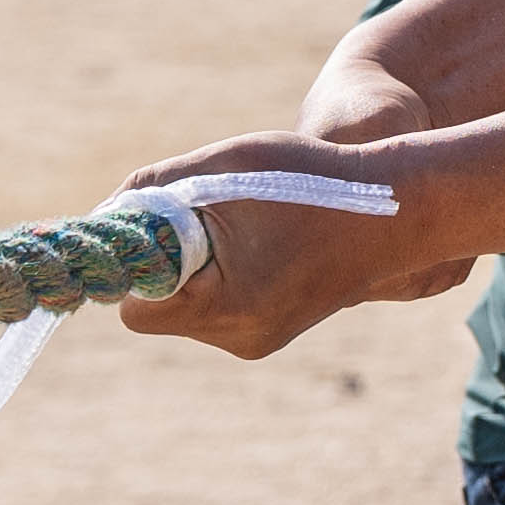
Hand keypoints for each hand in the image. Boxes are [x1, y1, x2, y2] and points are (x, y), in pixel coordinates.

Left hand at [108, 129, 473, 359]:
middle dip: (164, 260)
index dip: (132, 259)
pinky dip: (222, 274)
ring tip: (245, 222)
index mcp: (224, 304)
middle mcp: (238, 336)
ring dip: (194, 265)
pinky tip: (262, 240)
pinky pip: (217, 306)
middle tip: (204, 213)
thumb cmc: (313, 180)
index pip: (133, 303)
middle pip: (156, 308)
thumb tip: (107, 216)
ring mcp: (256, 340)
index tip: (151, 221)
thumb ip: (154, 188)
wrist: (397, 211)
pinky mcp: (269, 333)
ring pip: (186, 306)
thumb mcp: (225, 165)